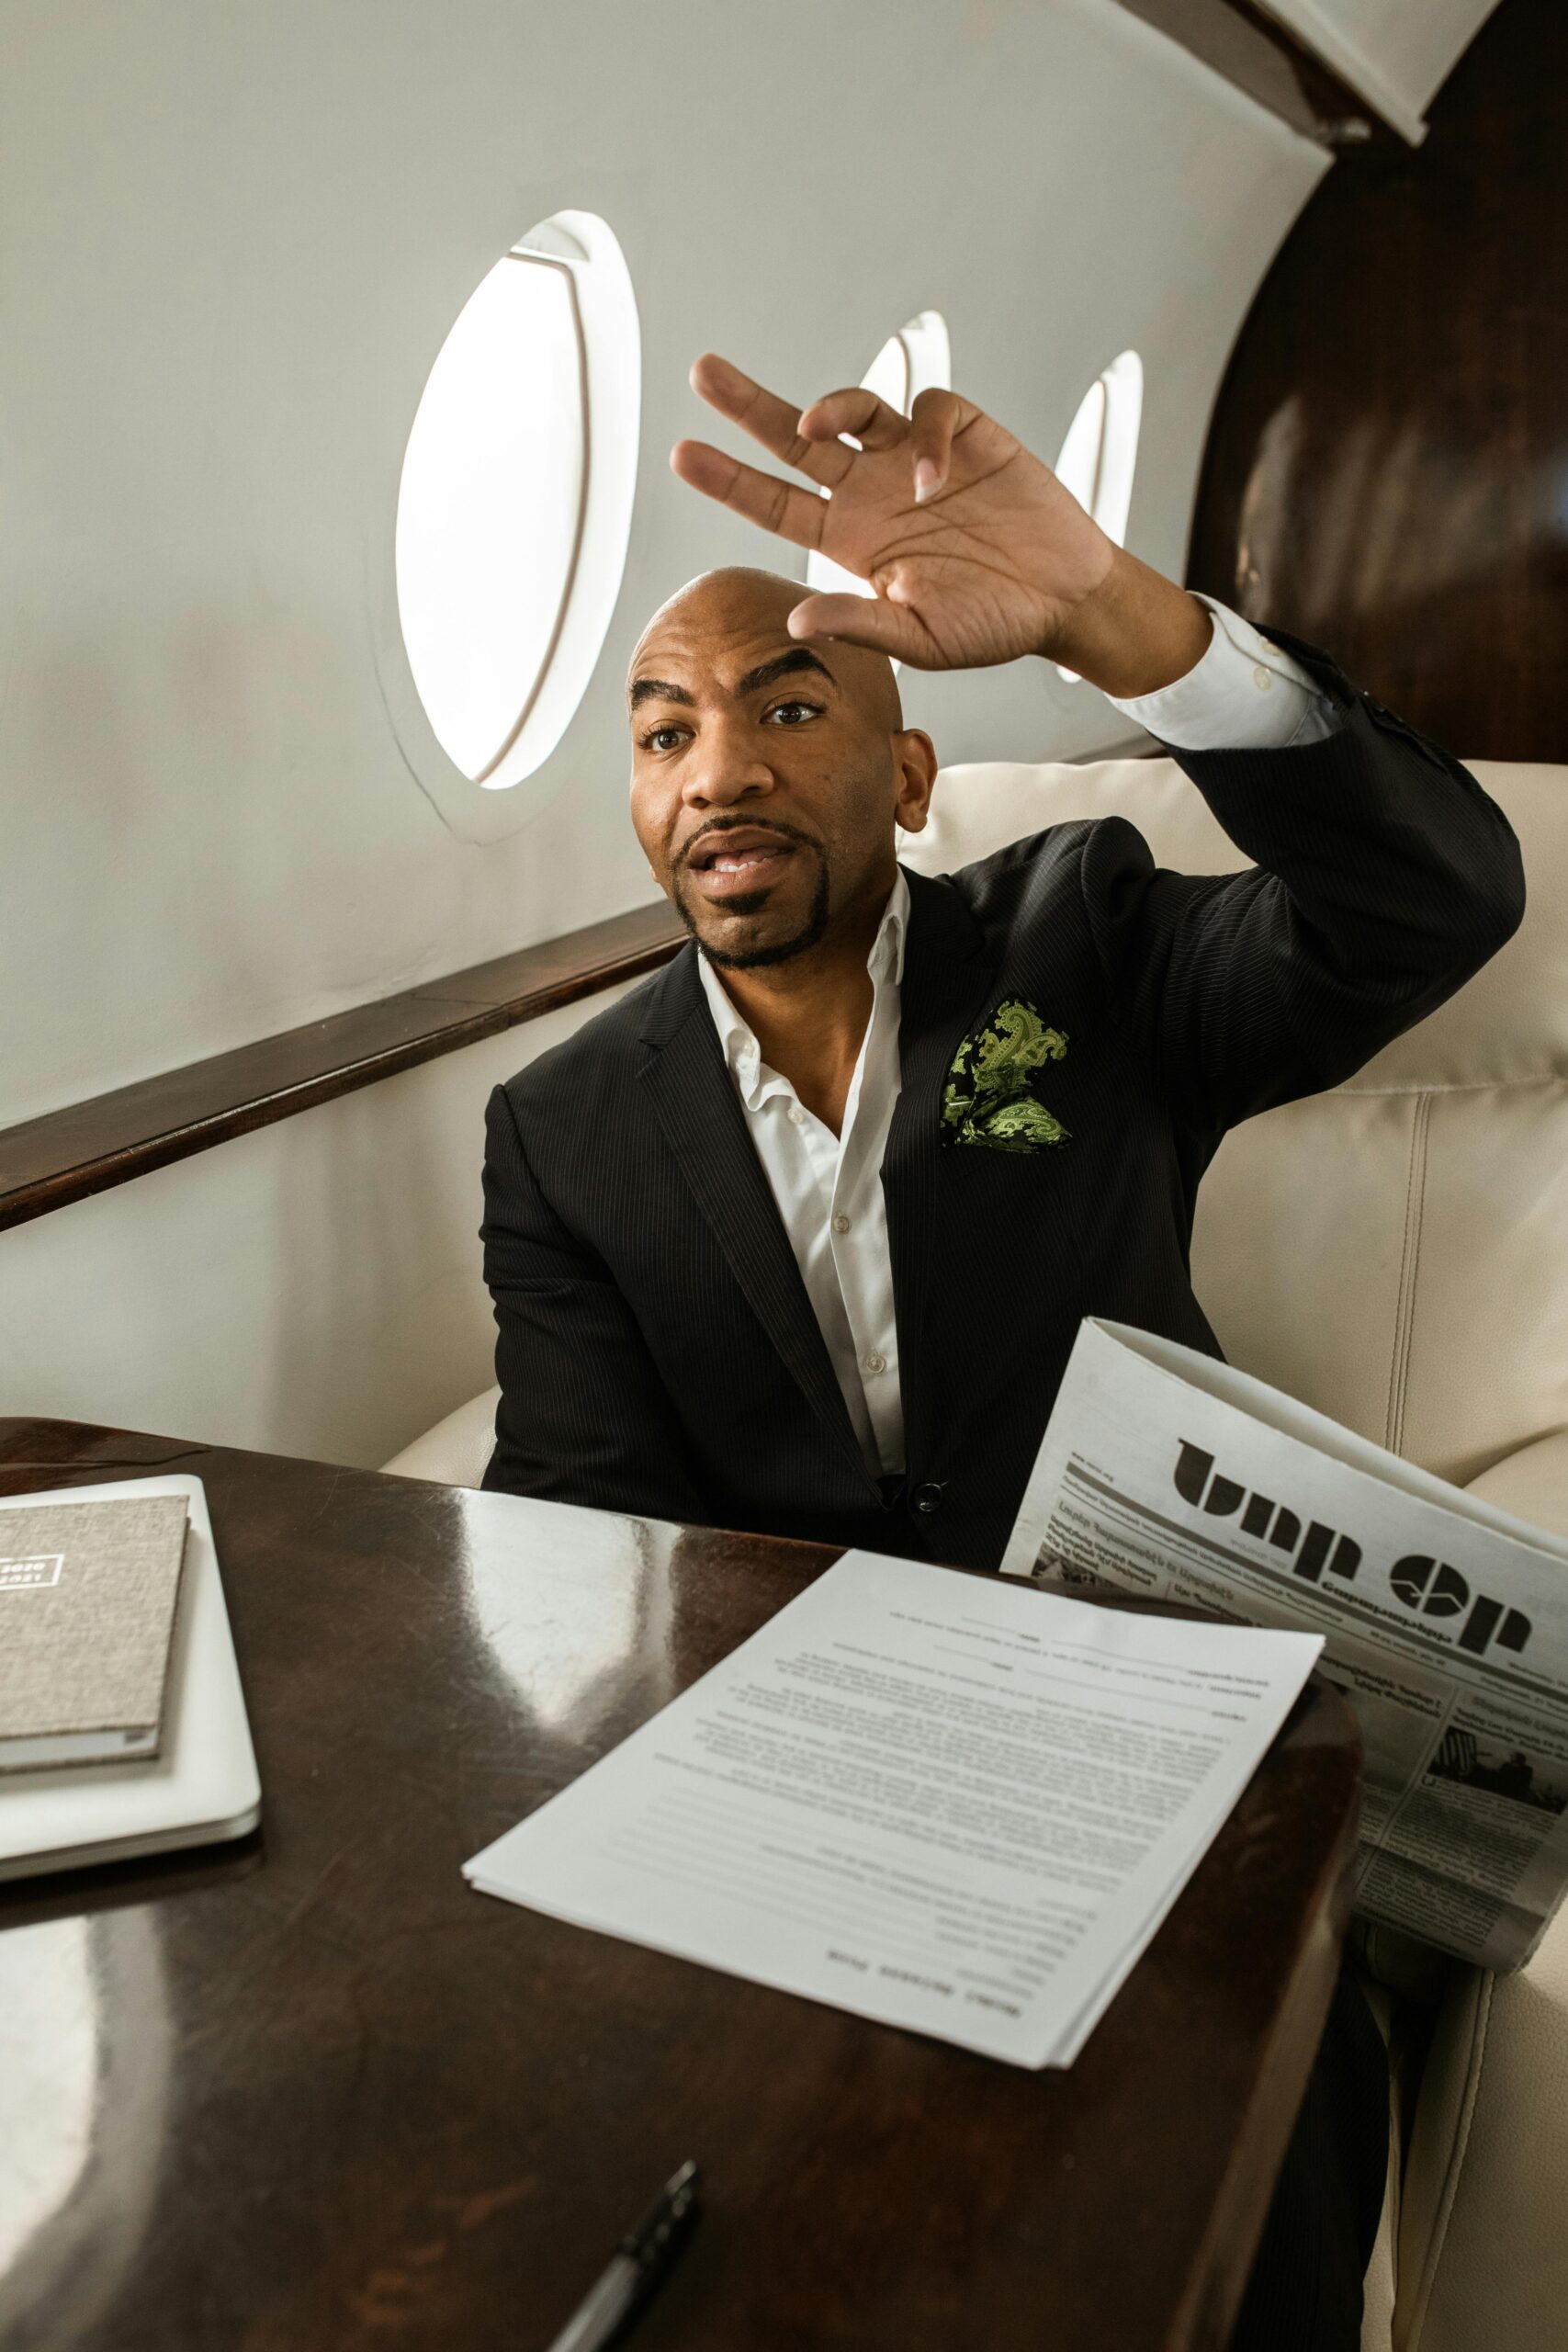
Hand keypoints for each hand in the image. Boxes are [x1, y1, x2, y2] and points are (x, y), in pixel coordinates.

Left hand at [672, 355, 1210, 694]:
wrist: (1064, 600)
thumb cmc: (992, 624)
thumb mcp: (921, 640)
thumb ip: (861, 625)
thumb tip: (796, 622)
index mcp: (850, 540)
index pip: (776, 504)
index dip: (730, 481)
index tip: (684, 456)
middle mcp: (872, 492)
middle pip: (795, 440)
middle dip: (747, 407)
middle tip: (702, 375)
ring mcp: (914, 461)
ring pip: (854, 409)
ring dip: (829, 407)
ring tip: (816, 425)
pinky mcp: (964, 436)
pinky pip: (928, 412)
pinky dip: (923, 435)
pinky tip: (936, 479)